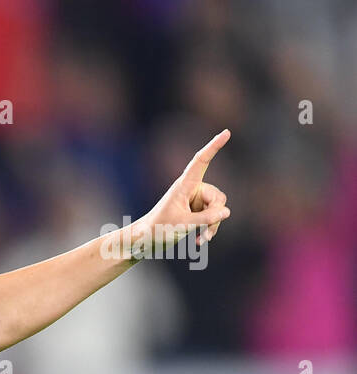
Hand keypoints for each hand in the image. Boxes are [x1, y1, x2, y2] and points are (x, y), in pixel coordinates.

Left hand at [138, 129, 232, 252]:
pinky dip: (210, 229)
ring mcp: (196, 201)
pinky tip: (200, 241)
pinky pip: (214, 218)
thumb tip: (227, 211)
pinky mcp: (197, 212)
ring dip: (213, 225)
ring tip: (201, 239)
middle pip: (218, 197)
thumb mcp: (183, 225)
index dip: (214, 146)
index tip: (226, 132)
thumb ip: (206, 219)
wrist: (146, 240)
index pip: (201, 161)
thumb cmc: (158, 229)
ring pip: (218, 209)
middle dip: (215, 215)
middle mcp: (192, 190)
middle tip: (205, 230)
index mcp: (184, 185)